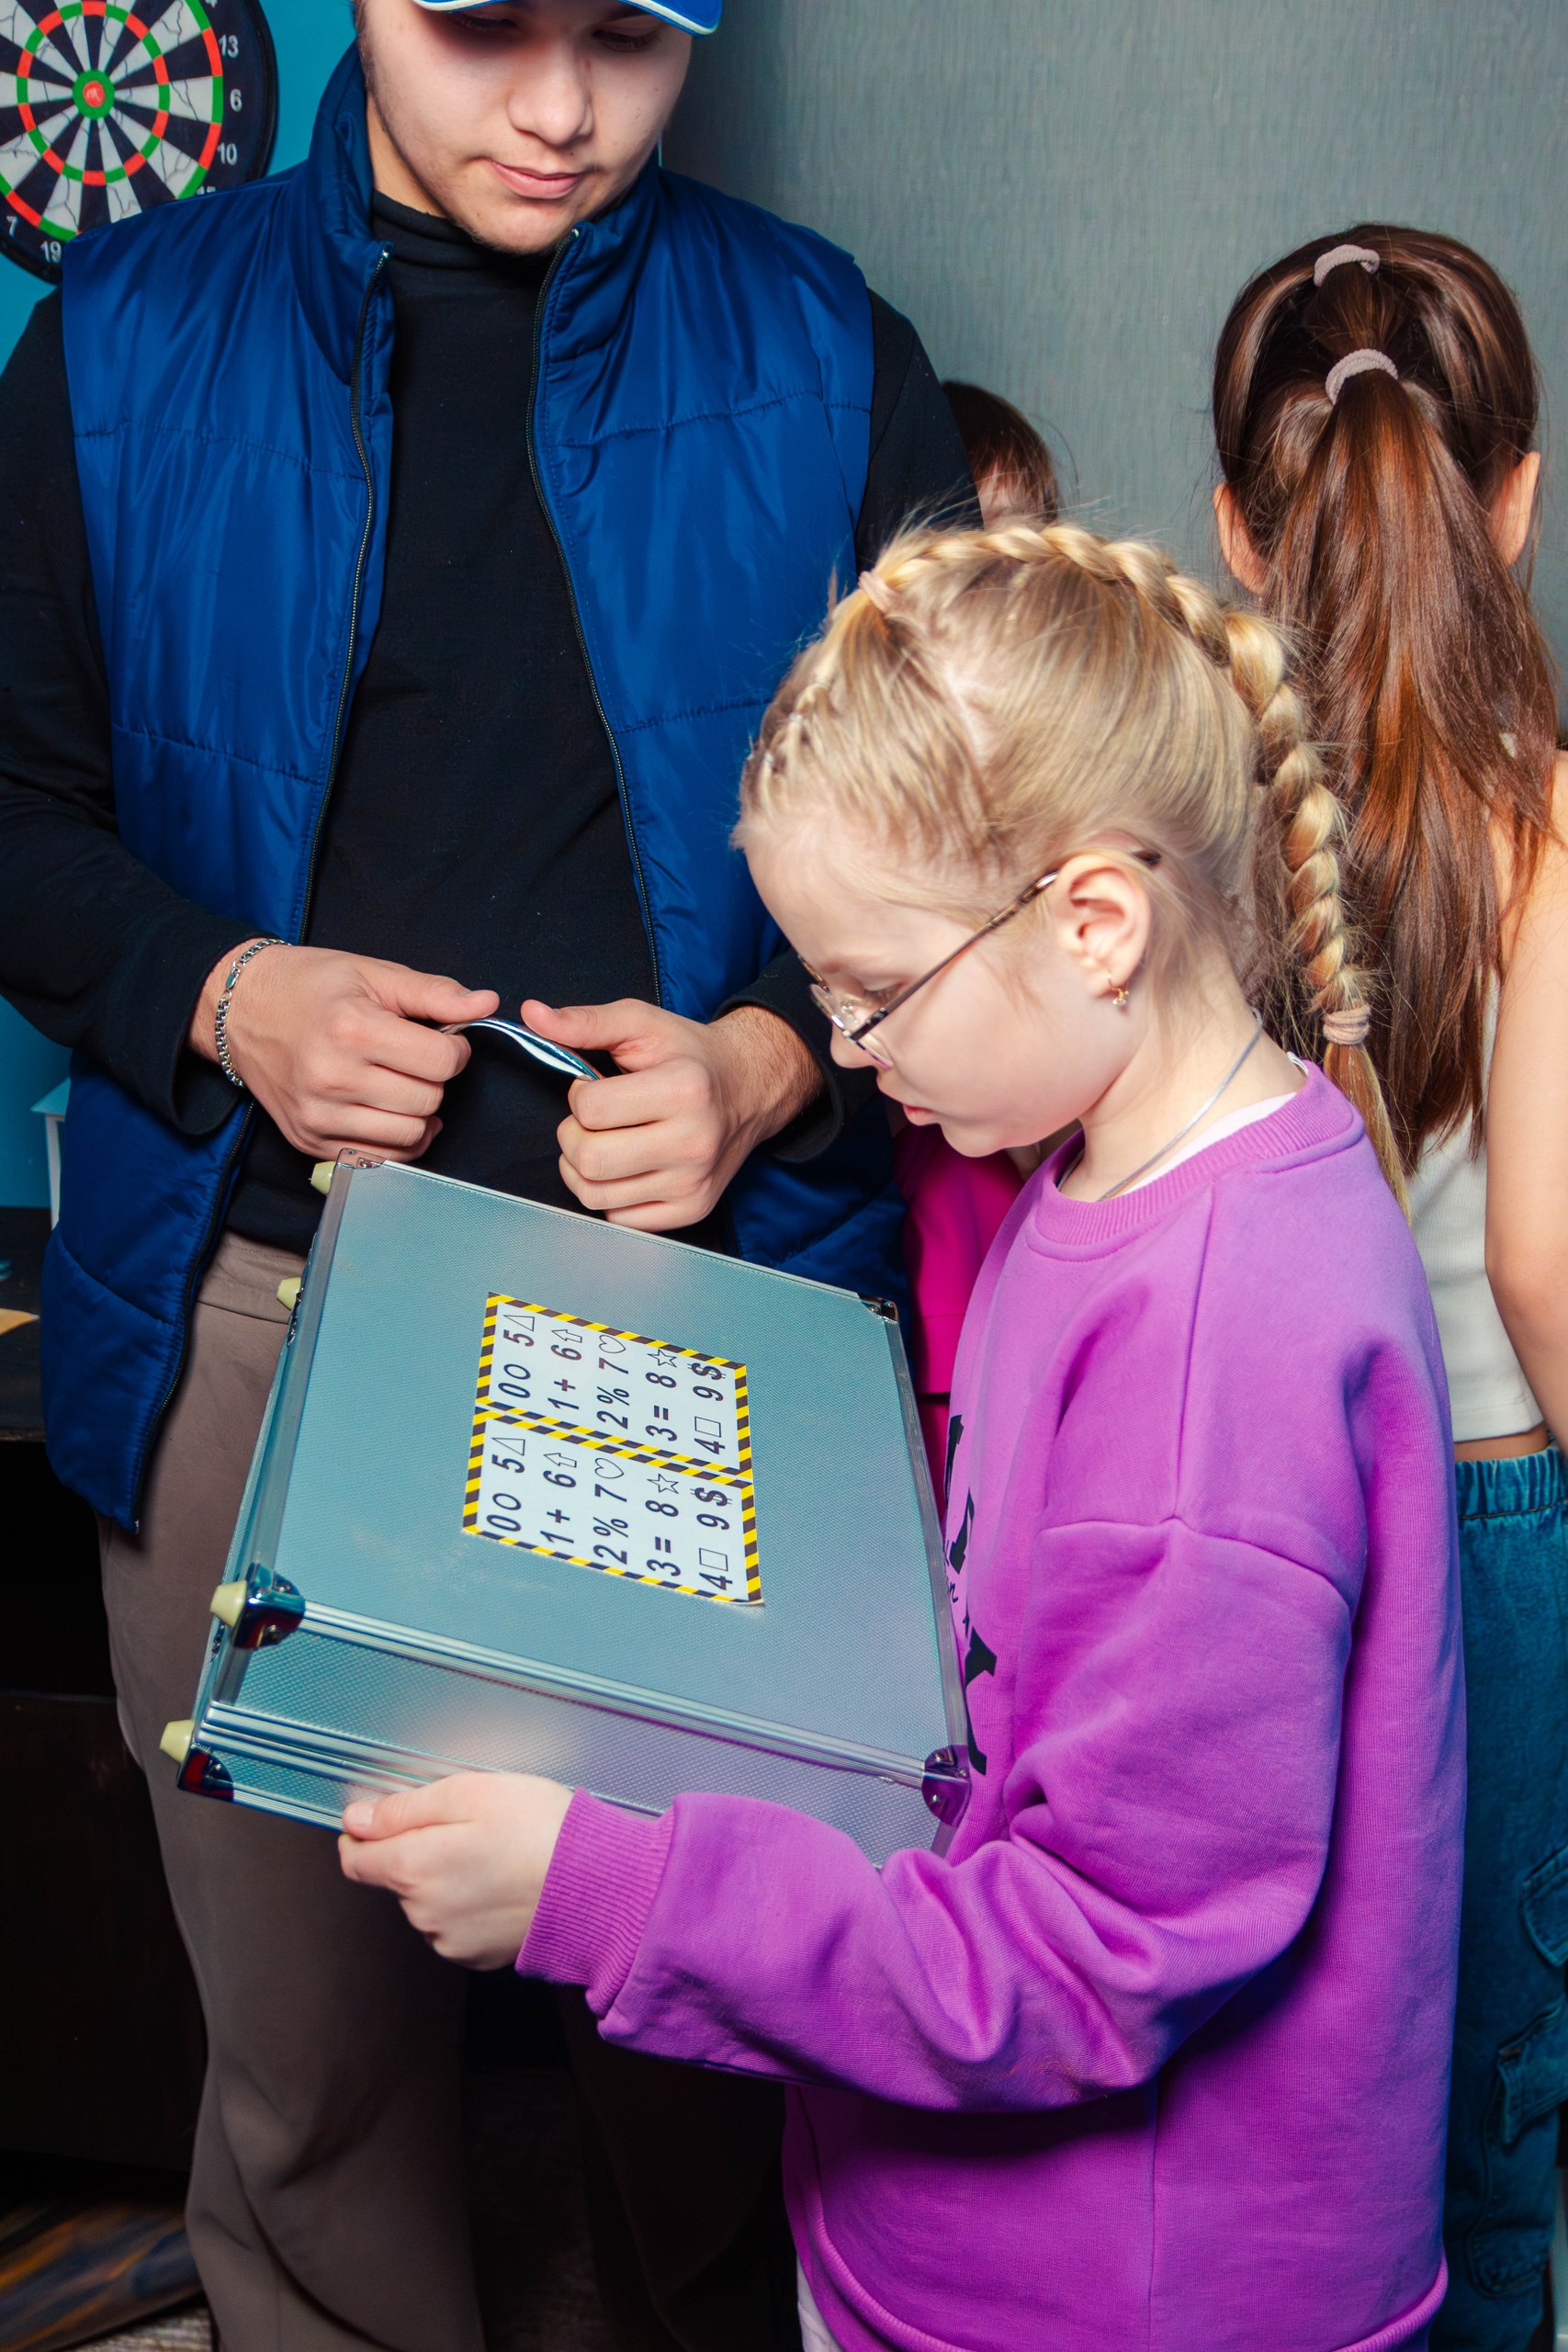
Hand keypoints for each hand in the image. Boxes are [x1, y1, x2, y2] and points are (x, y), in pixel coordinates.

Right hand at [191, 941, 497, 1160]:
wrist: (240, 1009)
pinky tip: (386, 1111)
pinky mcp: (310, 1141)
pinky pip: (379, 1159)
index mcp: (353, 1029)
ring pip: (410, 1134)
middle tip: (413, 1059)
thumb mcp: (373, 973)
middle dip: (433, 1079)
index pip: (443, 1063)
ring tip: (398, 1083)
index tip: (442, 1041)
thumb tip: (486, 1004)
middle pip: (429, 1100)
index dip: (456, 1051)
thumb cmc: (310, 986)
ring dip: (417, 1112)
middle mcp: (333, 1077)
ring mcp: (319, 1115)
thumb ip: (434, 992)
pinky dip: (395, 1139)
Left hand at [339, 1772, 573, 1968]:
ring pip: (427, 1902)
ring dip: (447, 1879)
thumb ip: (404, 1808)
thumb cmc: (538, 1829)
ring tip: (495, 1855)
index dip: (363, 1835)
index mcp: (413, 1868)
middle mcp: (421, 1912)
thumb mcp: (469, 1792)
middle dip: (420, 1850)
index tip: (384, 1819)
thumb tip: (356, 1819)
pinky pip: (456, 1924)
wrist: (597, 1886)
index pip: (355, 1860)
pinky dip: (472, 1904)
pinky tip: (505, 1883)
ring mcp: (450, 1939)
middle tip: (470, 1826)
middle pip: (397, 1878)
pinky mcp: (477, 1955)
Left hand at [522, 998, 821, 1230]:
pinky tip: (627, 1167)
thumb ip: (585, 1021)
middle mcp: (693, 1142)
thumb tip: (531, 1014)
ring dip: (583, 1169)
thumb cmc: (689, 1055)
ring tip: (603, 1141)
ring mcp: (693, 1183)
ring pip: (595, 1196)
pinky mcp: (692, 1210)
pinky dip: (610, 1195)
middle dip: (573, 1136)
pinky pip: (618, 1218)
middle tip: (592, 1120)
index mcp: (684, 1089)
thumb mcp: (641, 1024)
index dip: (579, 1095)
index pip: (589, 1110)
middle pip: (589, 1160)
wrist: (749, 1089)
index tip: (596, 1086)